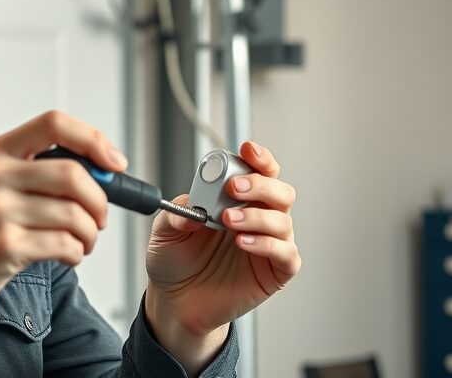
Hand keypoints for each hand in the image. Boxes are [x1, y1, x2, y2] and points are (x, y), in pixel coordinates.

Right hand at [0, 111, 126, 323]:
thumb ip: (34, 170)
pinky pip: (64, 244)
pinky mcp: (4, 245)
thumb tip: (101, 170)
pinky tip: (66, 256)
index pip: (54, 123)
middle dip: (100, 200)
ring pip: (74, 214)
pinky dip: (76, 253)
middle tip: (98, 218)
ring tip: (80, 243)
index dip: (94, 139)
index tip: (115, 162)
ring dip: (90, 234)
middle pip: (74, 173)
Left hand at [144, 142, 300, 370]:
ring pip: (284, 221)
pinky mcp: (274, 272)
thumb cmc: (175, 261)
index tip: (247, 150)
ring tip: (228, 220)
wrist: (175, 301)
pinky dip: (267, 245)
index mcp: (237, 201)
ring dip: (257, 216)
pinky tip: (243, 242)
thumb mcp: (164, 231)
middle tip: (235, 188)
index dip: (259, 159)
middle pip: (280, 192)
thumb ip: (176, 213)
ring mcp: (269, 245)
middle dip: (261, 184)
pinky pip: (286, 254)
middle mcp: (258, 219)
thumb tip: (194, 203)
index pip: (259, 172)